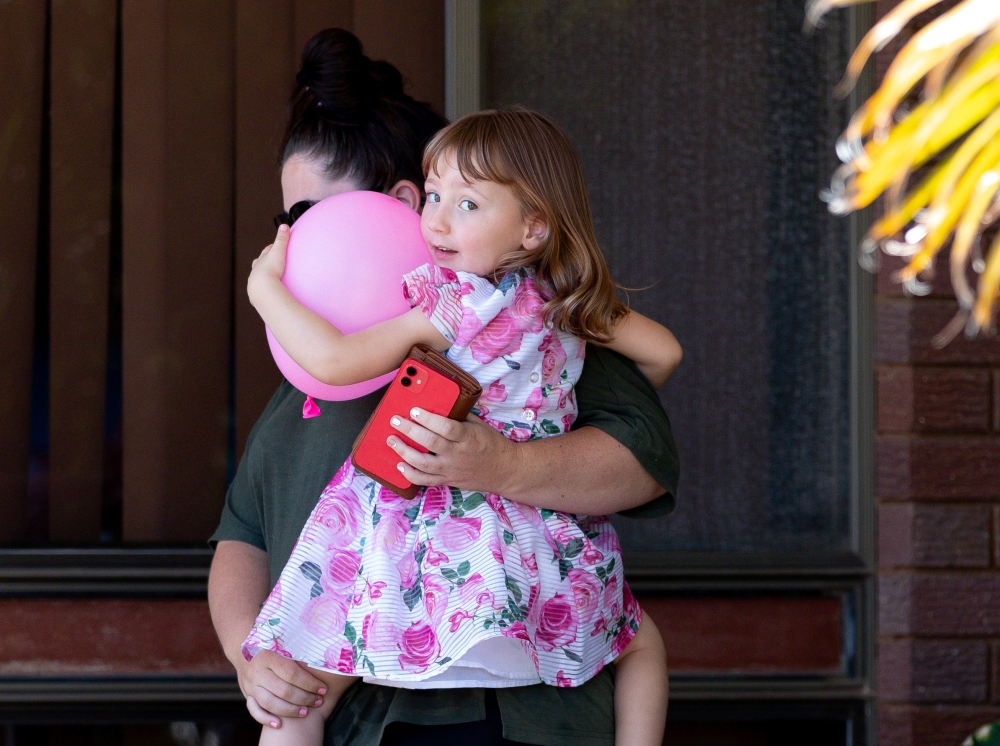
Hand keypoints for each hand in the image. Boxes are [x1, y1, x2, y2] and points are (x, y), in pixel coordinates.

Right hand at [236, 649, 326, 729]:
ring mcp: (251, 684)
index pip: (292, 674)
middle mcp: (258, 671)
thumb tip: (324, 659)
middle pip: (283, 691)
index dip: (309, 683)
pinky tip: (279, 724)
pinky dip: (265, 719)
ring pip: (269, 703)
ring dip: (289, 710)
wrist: (243, 647)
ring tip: (305, 712)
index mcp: (269, 656)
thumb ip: (297, 653)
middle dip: (304, 698)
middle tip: (318, 701)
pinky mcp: (247, 694)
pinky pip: (254, 710)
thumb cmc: (272, 645)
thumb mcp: (282, 643)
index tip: (323, 689)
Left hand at [248, 225, 288, 303]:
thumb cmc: (271, 270)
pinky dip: (264, 290)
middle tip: (270, 261)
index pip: (266, 251)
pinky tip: (267, 293)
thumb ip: (282, 239)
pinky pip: (260, 291)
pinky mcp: (257, 294)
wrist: (263, 289)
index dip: (271, 248)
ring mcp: (255, 282)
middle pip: (260, 263)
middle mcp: (256, 270)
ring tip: (268, 278)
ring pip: (258, 277)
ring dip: (263, 276)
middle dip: (264, 261)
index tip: (274, 246)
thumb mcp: (278, 252)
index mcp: (261, 260)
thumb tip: (284, 225)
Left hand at [387, 408, 518, 493]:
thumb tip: (439, 404)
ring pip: (423, 463)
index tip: (414, 410)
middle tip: (395, 421)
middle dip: (410, 431)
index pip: (446, 427)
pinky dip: (410, 474)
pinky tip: (399, 464)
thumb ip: (460, 417)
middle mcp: (458, 454)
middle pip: (430, 443)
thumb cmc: (491, 444)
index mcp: (468, 438)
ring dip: (404, 451)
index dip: (428, 419)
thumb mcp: (479, 425)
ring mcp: (451, 469)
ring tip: (391, 440)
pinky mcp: (447, 480)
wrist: (504, 470)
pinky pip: (425, 480)